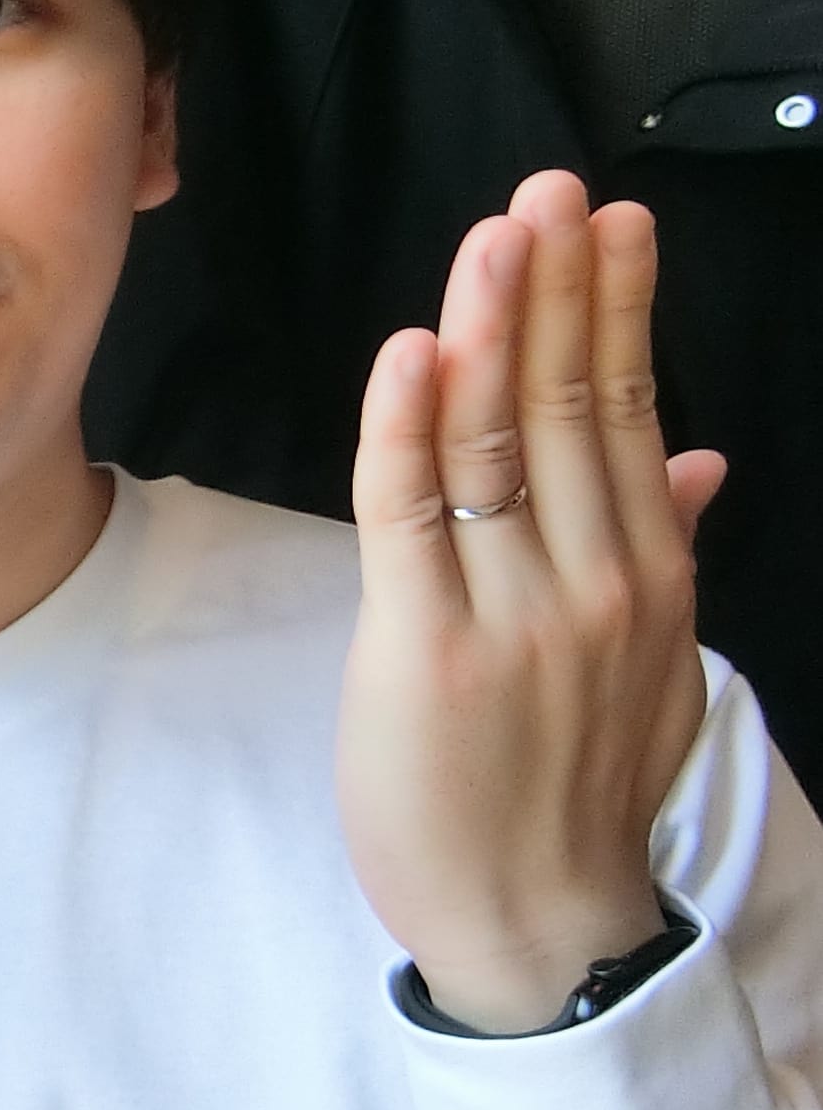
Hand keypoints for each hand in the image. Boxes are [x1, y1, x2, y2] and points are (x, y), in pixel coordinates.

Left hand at [337, 170, 723, 1033]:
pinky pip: (412, 518)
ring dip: (492, 330)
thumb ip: (665, 548)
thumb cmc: (570, 787)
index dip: (614, 310)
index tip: (607, 223)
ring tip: (496, 237)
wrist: (535, 919)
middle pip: (569, 408)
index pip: (627, 412)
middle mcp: (591, 582)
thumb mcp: (650, 665)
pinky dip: (408, 431)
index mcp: (645, 575)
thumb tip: (700, 454)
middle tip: (548, 190)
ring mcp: (509, 615)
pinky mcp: (422, 650)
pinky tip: (413, 353)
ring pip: (498, 447)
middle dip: (557, 290)